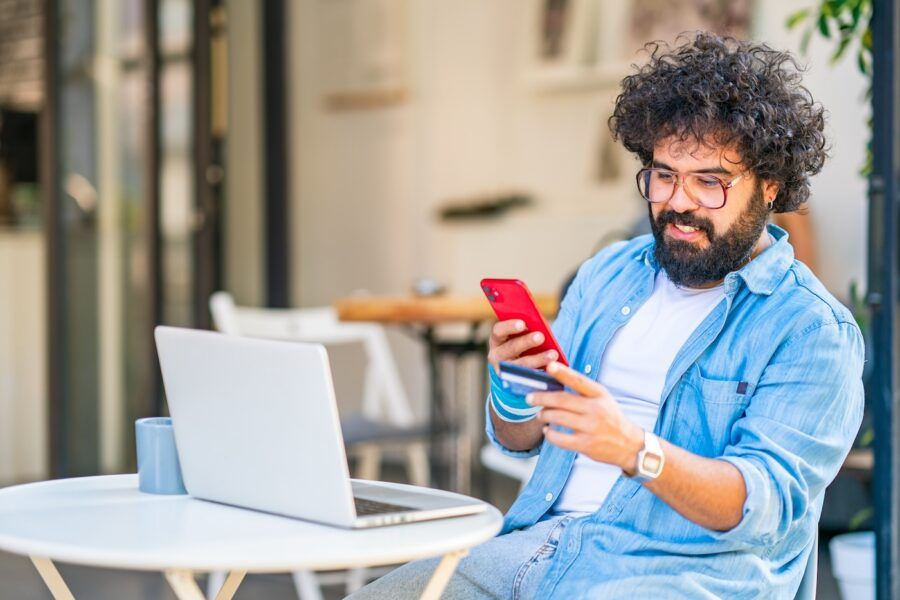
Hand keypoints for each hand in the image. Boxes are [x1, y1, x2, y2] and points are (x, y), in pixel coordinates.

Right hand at [487, 319, 558, 373]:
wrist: (515, 368)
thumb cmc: (521, 344)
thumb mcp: (519, 336)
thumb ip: (527, 329)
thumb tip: (540, 324)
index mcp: (496, 340)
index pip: (498, 331)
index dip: (509, 327)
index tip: (523, 324)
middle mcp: (496, 356)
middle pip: (511, 348)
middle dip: (526, 342)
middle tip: (541, 336)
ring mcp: (505, 371)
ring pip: (521, 365)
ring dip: (538, 359)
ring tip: (553, 354)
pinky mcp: (515, 382)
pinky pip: (529, 378)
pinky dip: (542, 373)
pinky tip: (553, 368)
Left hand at [528, 361, 643, 472]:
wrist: (629, 444)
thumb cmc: (610, 417)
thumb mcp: (602, 399)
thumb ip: (582, 391)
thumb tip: (554, 381)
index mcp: (599, 394)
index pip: (579, 381)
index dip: (563, 373)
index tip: (549, 366)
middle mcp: (596, 409)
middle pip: (562, 400)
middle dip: (542, 398)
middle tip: (530, 397)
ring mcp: (591, 428)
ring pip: (558, 418)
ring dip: (544, 415)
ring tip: (540, 414)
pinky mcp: (586, 445)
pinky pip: (560, 438)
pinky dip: (549, 434)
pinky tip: (547, 430)